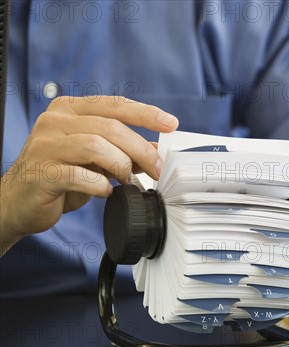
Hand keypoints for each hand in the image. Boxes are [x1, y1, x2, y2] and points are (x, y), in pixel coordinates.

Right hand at [0, 96, 178, 253]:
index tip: (171, 124)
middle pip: (110, 127)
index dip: (146, 113)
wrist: (18, 202)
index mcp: (69, 110)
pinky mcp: (42, 172)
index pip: (114, 104)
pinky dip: (101, 185)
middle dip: (141, 149)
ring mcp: (45, 145)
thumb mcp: (95, 159)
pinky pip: (81, 176)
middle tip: (157, 169)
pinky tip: (106, 192)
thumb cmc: (60, 176)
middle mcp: (55, 121)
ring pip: (97, 147)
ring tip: (128, 181)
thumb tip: (157, 150)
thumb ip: (122, 150)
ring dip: (122, 166)